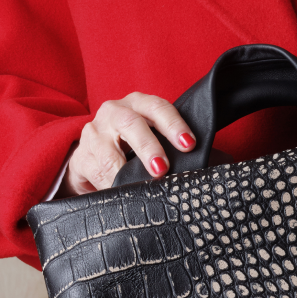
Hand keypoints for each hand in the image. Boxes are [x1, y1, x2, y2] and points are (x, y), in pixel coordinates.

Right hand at [65, 94, 195, 194]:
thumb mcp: (153, 140)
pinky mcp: (80, 156)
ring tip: (141, 187)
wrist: (92, 160)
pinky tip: (120, 193)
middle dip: (149, 147)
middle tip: (162, 169)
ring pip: (110, 152)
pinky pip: (96, 173)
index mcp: (137, 104)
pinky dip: (110, 185)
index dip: (174, 124)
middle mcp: (114, 112)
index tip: (189, 145)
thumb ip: (177, 147)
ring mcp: (94, 133)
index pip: (158, 107)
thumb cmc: (132, 149)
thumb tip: (216, 164)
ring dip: (126, 173)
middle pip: (131, 124)